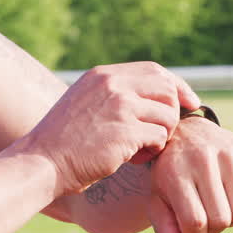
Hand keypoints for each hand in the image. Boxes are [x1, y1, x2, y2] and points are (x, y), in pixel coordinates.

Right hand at [14, 62, 199, 195]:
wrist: (44, 162)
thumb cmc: (65, 141)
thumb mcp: (86, 102)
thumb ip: (113, 93)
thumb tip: (152, 95)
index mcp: (104, 75)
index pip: (155, 70)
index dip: (177, 86)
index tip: (189, 102)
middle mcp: (113, 84)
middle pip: (168, 89)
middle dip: (173, 113)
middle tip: (159, 133)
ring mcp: (120, 106)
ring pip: (168, 116)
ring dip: (161, 136)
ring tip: (140, 149)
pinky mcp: (126, 131)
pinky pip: (160, 137)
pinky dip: (153, 151)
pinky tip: (133, 159)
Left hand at [146, 117, 232, 232]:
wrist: (186, 135)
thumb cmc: (170, 176)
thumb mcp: (159, 202)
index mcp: (176, 173)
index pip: (195, 223)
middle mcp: (203, 159)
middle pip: (221, 220)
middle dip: (213, 231)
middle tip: (204, 219)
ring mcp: (229, 153)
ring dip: (232, 221)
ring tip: (218, 207)